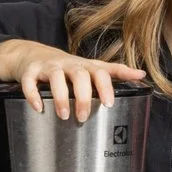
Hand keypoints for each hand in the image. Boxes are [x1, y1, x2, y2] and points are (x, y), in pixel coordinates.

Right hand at [0, 38, 146, 121]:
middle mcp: (69, 64)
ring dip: (60, 96)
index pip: (100, 73)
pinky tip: (39, 108)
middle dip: (83, 96)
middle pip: (79, 75)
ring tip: (64, 115)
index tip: (109, 104)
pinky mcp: (30, 71)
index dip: (106, 87)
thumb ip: (115, 72)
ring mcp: (49, 66)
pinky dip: (33, 94)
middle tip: (84, 116)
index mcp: (86, 67)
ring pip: (55, 77)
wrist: (35, 54)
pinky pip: (30, 81)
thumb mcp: (92, 68)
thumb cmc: (69, 66)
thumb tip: (142, 74)